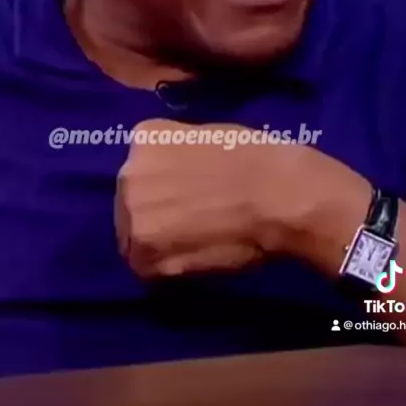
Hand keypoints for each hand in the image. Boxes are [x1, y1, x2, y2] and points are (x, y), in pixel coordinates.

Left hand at [115, 119, 369, 278]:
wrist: (277, 195)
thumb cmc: (258, 160)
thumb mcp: (207, 137)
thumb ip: (179, 155)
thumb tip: (177, 176)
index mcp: (145, 137)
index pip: (141, 169)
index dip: (163, 187)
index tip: (187, 196)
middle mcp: (128, 172)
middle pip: (131, 202)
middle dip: (155, 213)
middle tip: (191, 223)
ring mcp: (132, 214)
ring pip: (134, 236)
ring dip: (159, 242)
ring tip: (196, 243)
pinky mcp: (143, 253)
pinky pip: (146, 267)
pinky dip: (167, 268)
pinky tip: (196, 257)